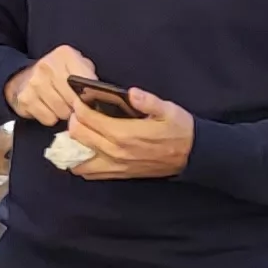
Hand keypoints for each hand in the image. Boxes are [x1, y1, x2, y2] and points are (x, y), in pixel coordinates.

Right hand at [3, 44, 98, 128]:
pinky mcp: (25, 99)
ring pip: (62, 111)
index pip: (85, 81)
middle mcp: (46, 66)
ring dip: (64, 113)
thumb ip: (89, 75)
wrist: (22, 77)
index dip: (90, 94)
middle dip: (76, 106)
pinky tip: (48, 108)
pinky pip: (48, 119)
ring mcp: (34, 83)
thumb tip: (102, 94)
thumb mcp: (76, 65)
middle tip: (74, 104)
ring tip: (61, 105)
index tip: (89, 98)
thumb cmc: (57, 73)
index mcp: (64, 54)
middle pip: (73, 99)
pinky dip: (50, 118)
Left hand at [64, 85, 193, 178]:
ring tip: (81, 132)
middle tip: (80, 113)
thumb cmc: (179, 130)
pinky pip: (91, 173)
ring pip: (79, 159)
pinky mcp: (120, 174)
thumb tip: (131, 92)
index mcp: (125, 134)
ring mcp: (116, 166)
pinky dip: (82, 163)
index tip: (80, 100)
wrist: (193, 155)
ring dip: (74, 145)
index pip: (88, 120)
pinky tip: (87, 150)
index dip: (79, 107)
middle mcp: (116, 152)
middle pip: (78, 136)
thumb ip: (148, 100)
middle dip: (74, 121)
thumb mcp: (168, 110)